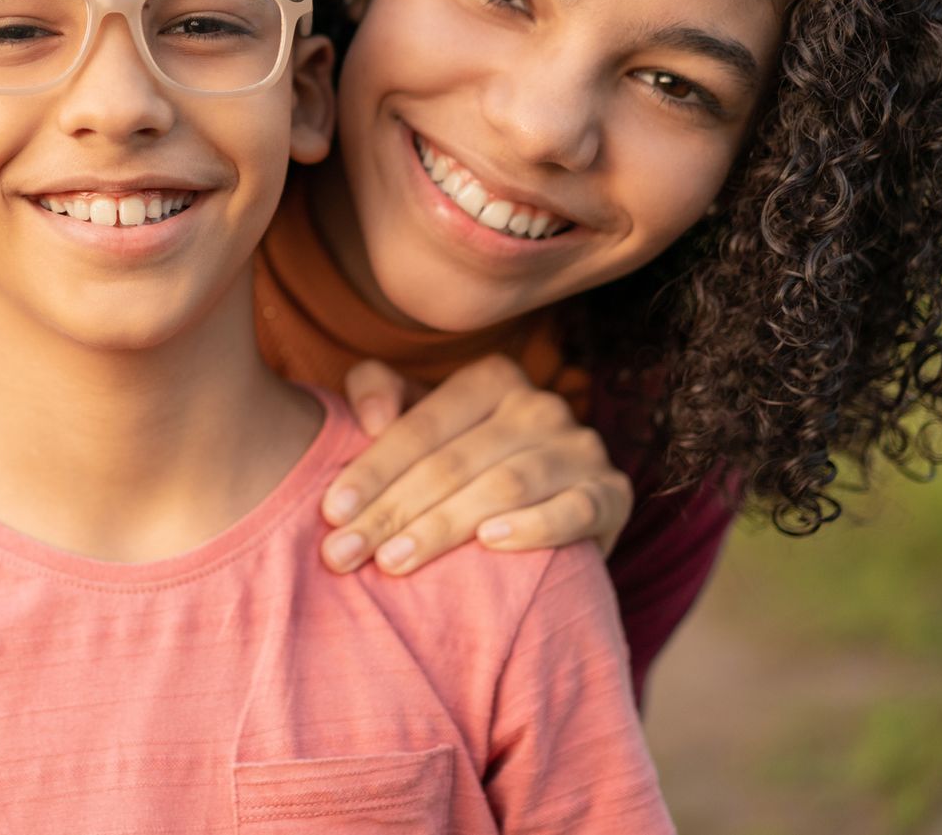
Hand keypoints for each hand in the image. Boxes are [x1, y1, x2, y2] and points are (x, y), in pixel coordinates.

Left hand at [317, 355, 632, 575]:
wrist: (551, 509)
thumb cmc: (463, 461)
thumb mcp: (420, 420)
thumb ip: (378, 392)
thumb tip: (368, 417)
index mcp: (490, 378)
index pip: (418, 428)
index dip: (370, 471)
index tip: (329, 513)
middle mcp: (539, 405)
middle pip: (451, 463)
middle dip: (390, 512)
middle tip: (342, 554)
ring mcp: (581, 448)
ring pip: (502, 486)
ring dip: (442, 527)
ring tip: (393, 562)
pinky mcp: (612, 494)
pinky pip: (575, 510)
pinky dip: (534, 526)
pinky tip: (491, 544)